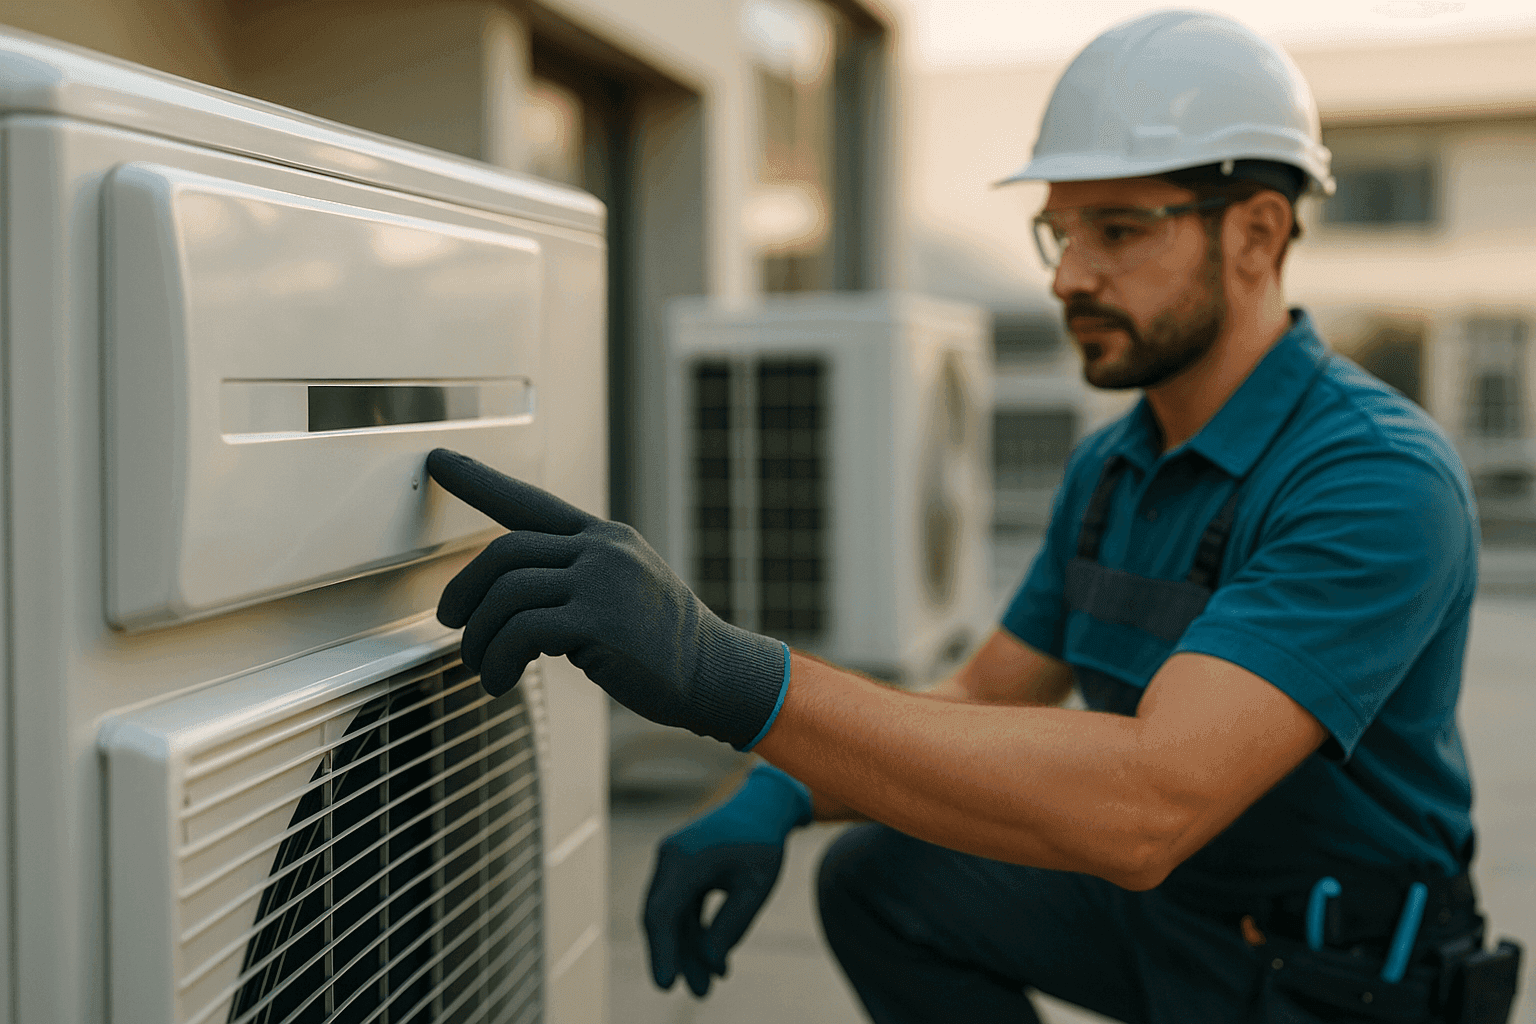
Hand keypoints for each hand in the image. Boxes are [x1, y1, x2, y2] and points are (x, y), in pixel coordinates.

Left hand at [426, 449, 789, 749]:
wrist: (713, 674)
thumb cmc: (662, 642)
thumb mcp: (623, 589)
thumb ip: (574, 578)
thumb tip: (510, 598)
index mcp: (603, 538)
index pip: (529, 502)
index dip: (479, 481)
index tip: (440, 460)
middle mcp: (602, 550)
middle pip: (504, 553)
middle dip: (465, 591)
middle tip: (451, 623)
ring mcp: (603, 582)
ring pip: (506, 596)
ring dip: (479, 638)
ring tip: (482, 667)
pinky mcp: (600, 622)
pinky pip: (522, 633)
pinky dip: (499, 661)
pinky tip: (501, 681)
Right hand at [643, 764, 813, 995]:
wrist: (763, 806)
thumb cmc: (762, 843)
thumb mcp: (755, 887)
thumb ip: (731, 925)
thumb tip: (711, 962)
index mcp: (684, 858)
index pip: (663, 913)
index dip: (661, 951)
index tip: (666, 984)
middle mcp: (670, 858)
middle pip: (662, 918)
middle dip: (675, 958)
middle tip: (698, 993)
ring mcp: (672, 863)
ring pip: (671, 916)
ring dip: (686, 950)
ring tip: (706, 987)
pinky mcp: (681, 870)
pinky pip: (681, 907)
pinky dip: (693, 933)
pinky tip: (711, 959)